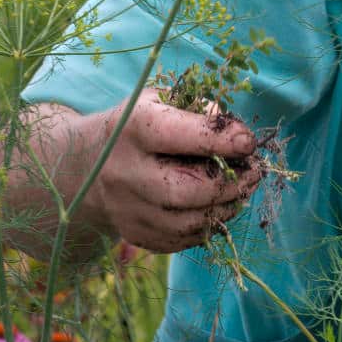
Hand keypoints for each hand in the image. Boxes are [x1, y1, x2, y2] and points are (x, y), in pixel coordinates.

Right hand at [67, 90, 263, 253]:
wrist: (86, 167)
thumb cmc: (137, 127)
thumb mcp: (160, 101)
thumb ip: (198, 109)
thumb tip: (235, 133)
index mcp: (134, 129)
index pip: (180, 136)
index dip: (221, 140)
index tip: (248, 141)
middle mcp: (125, 172)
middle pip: (185, 190)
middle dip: (230, 184)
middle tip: (255, 173)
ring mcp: (127, 209)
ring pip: (188, 222)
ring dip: (225, 208)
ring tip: (241, 191)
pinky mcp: (134, 234)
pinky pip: (182, 240)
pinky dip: (208, 226)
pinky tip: (217, 208)